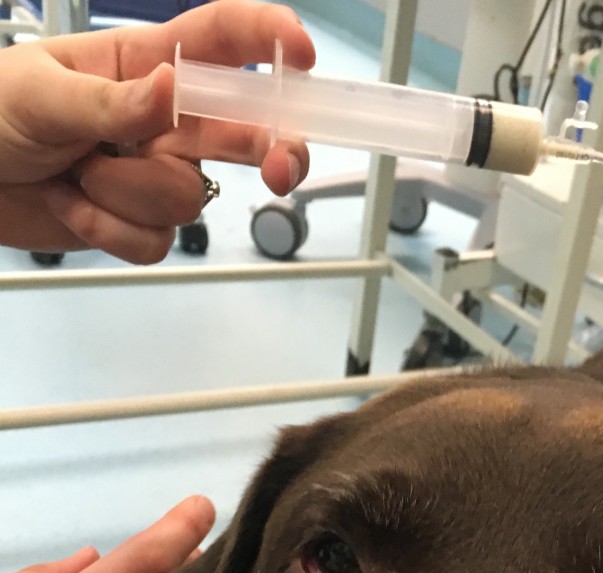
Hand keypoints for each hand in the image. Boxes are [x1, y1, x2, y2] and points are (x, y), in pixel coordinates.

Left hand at [0, 1, 314, 261]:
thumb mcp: (42, 93)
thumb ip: (112, 99)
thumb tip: (169, 89)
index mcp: (141, 64)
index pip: (220, 42)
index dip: (268, 42)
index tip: (300, 58)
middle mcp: (159, 118)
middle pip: (241, 131)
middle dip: (270, 149)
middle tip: (282, 168)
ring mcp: (151, 172)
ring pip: (187, 198)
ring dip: (126, 195)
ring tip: (75, 175)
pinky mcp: (136, 223)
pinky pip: (157, 241)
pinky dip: (110, 233)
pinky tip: (71, 206)